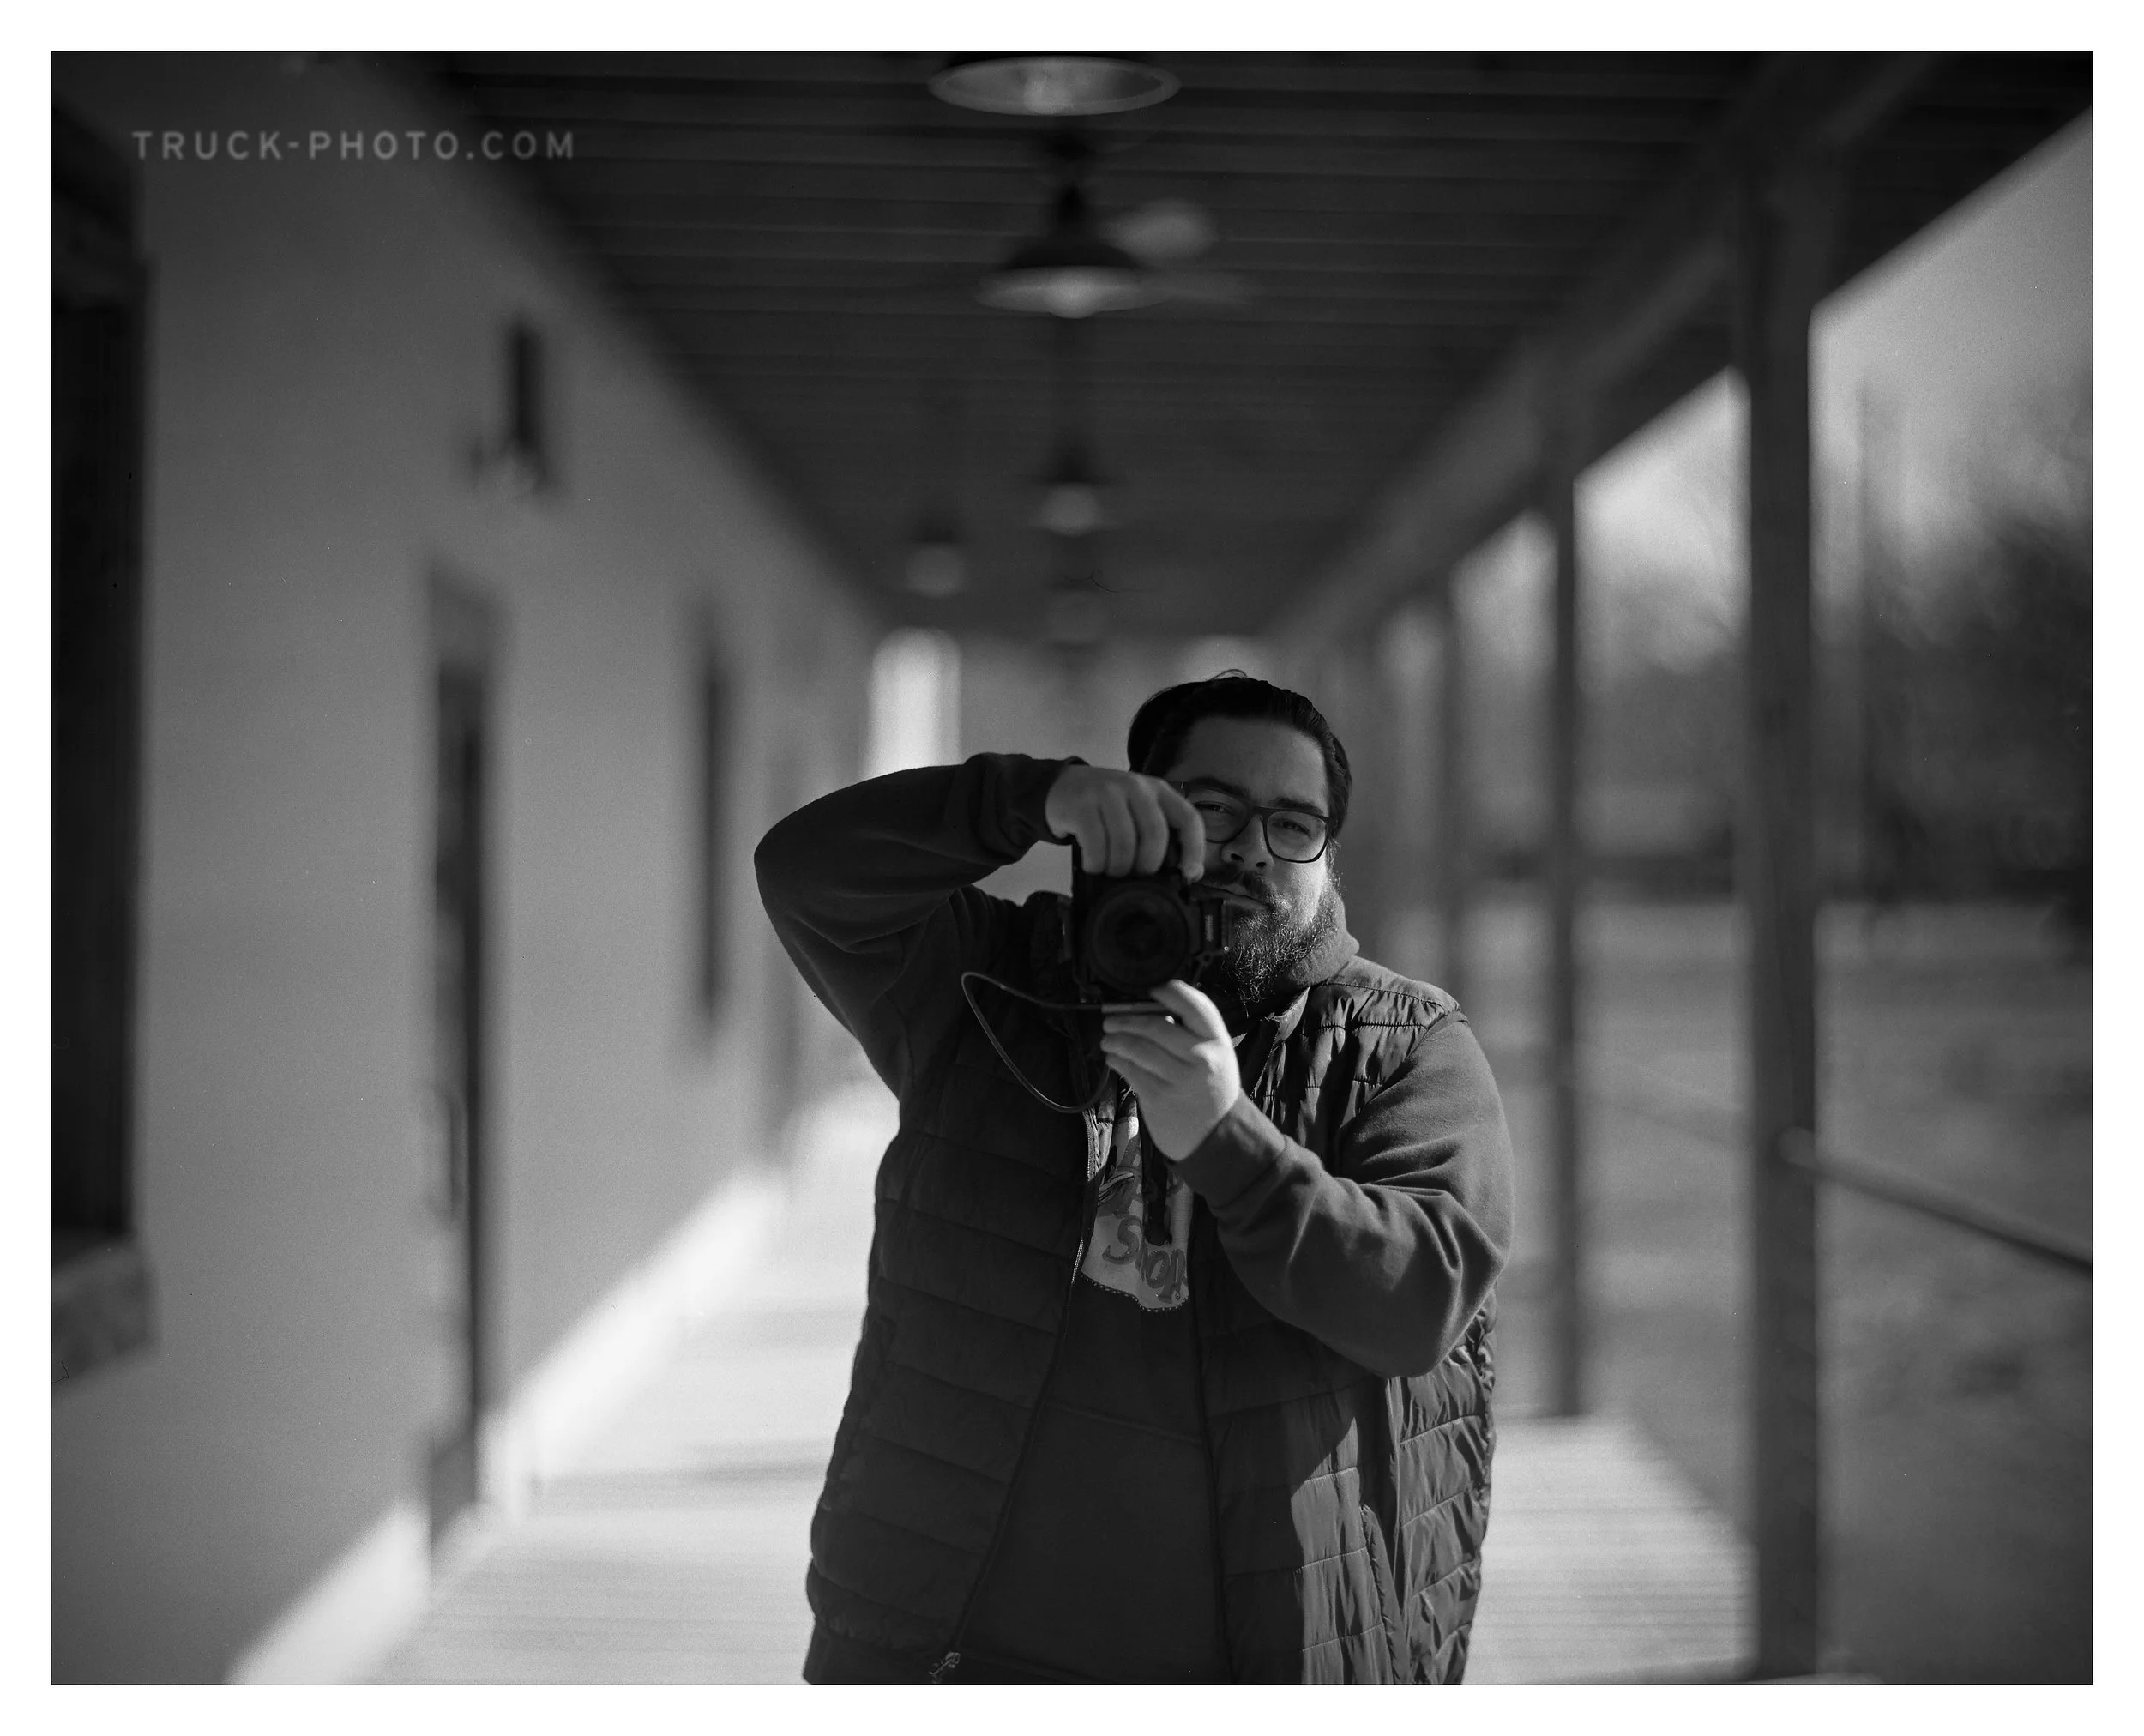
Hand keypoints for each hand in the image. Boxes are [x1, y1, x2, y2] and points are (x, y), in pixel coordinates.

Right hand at [1044, 764, 1204, 878]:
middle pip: (1155, 834)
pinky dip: (1096, 864)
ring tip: (1111, 870)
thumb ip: (1156, 831)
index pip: (1188, 818)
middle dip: (1148, 865)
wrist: (1061, 786)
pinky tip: (1093, 865)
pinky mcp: (1081, 805)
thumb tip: (1180, 873)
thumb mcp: (1135, 809)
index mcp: (1157, 790)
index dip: (1194, 850)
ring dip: (1119, 867)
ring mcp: (1107, 793)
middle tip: (1137, 875)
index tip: (1189, 874)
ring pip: (1124, 843)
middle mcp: (1135, 787)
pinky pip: (1096, 845)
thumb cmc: (1105, 807)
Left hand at [1099, 980, 1240, 1159]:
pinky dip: (1116, 1060)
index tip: (1151, 988)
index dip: (1170, 990)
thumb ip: (1191, 1033)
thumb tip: (1147, 1009)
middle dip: (1126, 1019)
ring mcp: (1179, 1079)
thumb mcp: (1215, 1057)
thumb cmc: (1211, 1088)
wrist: (1218, 1137)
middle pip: (1156, 1025)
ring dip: (1116, 1039)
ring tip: (1108, 1039)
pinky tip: (1113, 1058)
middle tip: (1110, 1019)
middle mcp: (1201, 1058)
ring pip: (1137, 1047)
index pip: (1194, 1005)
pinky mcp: (1159, 1097)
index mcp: (1218, 1041)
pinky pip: (1130, 1070)